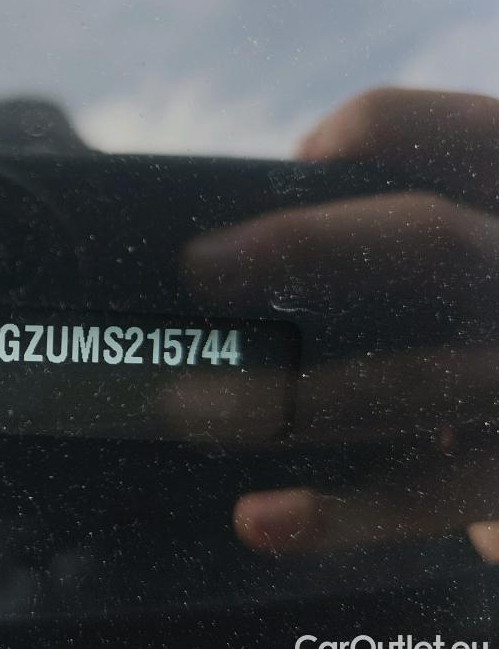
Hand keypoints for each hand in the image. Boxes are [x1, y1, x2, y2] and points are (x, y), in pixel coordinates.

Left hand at [181, 88, 498, 558]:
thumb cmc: (468, 315)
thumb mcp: (465, 250)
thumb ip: (394, 226)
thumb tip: (285, 189)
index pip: (469, 135)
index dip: (383, 128)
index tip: (301, 157)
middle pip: (430, 242)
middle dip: (304, 245)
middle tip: (196, 267)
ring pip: (411, 383)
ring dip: (283, 396)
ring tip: (180, 406)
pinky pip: (424, 499)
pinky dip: (337, 516)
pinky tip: (255, 520)